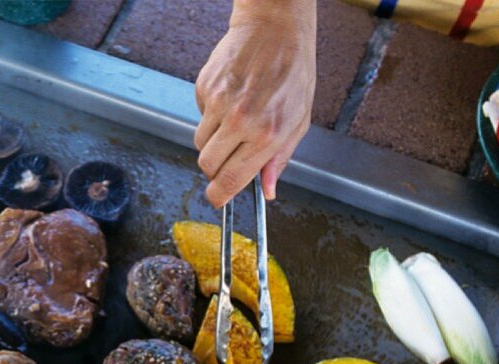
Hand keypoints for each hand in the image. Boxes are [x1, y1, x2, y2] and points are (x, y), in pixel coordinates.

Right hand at [194, 0, 315, 204]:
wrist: (275, 29)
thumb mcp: (298, 120)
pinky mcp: (205, 88)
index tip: (217, 199)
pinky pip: (199, 116)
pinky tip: (230, 98)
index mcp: (267, 134)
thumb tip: (266, 189)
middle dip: (214, 169)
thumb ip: (279, 159)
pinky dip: (210, 115)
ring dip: (212, 142)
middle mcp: (240, 121)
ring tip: (233, 123)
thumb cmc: (293, 72)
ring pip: (199, 142)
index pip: (231, 179)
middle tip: (226, 160)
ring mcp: (219, 103)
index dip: (219, 195)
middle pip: (206, 165)